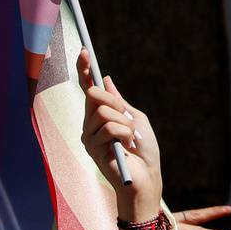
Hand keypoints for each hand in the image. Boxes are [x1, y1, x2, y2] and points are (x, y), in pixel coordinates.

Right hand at [78, 52, 162, 215]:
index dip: (85, 71)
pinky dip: (124, 134)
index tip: (84, 52)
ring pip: (102, 112)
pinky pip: (108, 127)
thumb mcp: (136, 119)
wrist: (146, 177)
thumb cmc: (144, 152)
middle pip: (94, 95)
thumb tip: (105, 80)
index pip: (88, 90)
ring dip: (124, 122)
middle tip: (127, 117)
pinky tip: (126, 146)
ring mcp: (88, 137)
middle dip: (115, 102)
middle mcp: (89, 125)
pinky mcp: (92, 149)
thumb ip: (119, 102)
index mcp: (99, 116)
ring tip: (130, 139)